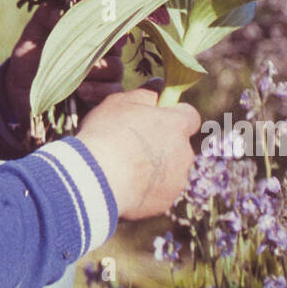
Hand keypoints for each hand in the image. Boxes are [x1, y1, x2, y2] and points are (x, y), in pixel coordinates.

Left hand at [0, 4, 126, 126]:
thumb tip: (60, 11)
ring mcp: (103, 77)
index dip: (110, 21)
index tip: (103, 21)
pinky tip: (81, 91)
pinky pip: (113, 91)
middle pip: (116, 45)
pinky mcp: (102, 98)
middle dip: (103, 46)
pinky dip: (99, 90)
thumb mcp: (32, 36)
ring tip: (78, 76)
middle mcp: (99, 54)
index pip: (107, 24)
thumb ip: (44, 18)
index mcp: (86, 36)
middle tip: (86, 50)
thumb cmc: (29, 62)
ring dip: (99, 70)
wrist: (20, 95)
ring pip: (116, 68)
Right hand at [74, 79, 199, 220]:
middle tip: (133, 145)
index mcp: (177, 125)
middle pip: (179, 145)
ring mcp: (177, 180)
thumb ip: (145, 93)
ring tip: (125, 169)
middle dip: (163, 144)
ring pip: (171, 170)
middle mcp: (184, 153)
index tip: (156, 118)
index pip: (190, 116)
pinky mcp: (165, 203)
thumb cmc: (107, 134)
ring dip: (155, 168)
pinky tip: (125, 186)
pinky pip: (160, 192)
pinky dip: (148, 189)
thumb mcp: (119, 102)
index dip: (174, 116)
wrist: (96, 179)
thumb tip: (160, 85)